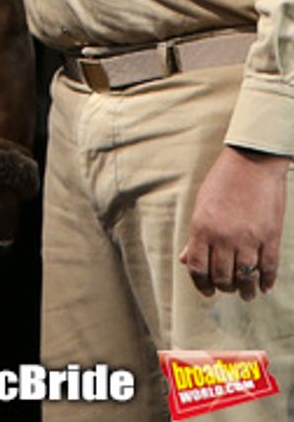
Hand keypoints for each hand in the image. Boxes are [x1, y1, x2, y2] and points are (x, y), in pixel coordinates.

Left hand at [180, 146, 287, 300]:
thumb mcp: (201, 206)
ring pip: (245, 277)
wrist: (251, 163)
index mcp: (202, 228)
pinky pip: (268, 268)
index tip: (207, 291)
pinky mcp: (270, 237)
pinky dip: (266, 281)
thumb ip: (195, 236)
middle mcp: (223, 237)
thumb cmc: (222, 182)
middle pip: (222, 276)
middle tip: (227, 289)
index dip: (201, 284)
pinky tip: (263, 287)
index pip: (198, 267)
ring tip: (245, 294)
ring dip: (245, 290)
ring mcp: (248, 239)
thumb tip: (185, 260)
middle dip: (223, 287)